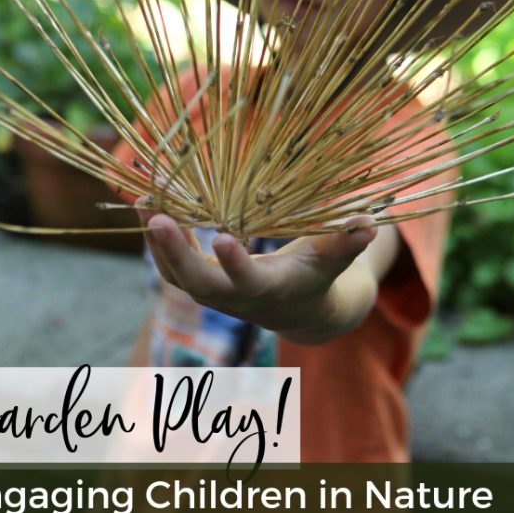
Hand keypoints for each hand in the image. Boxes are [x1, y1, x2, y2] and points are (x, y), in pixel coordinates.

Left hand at [137, 208, 381, 341]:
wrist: (297, 309)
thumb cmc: (318, 275)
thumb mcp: (334, 259)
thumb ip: (347, 242)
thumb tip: (370, 222)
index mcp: (269, 289)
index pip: (248, 283)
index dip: (235, 265)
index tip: (221, 239)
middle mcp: (235, 297)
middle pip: (197, 286)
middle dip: (175, 254)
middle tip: (158, 218)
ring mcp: (212, 292)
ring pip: (175, 276)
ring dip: (157, 243)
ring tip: (144, 203)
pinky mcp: (198, 281)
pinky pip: (169, 264)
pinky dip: (156, 238)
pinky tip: (146, 204)